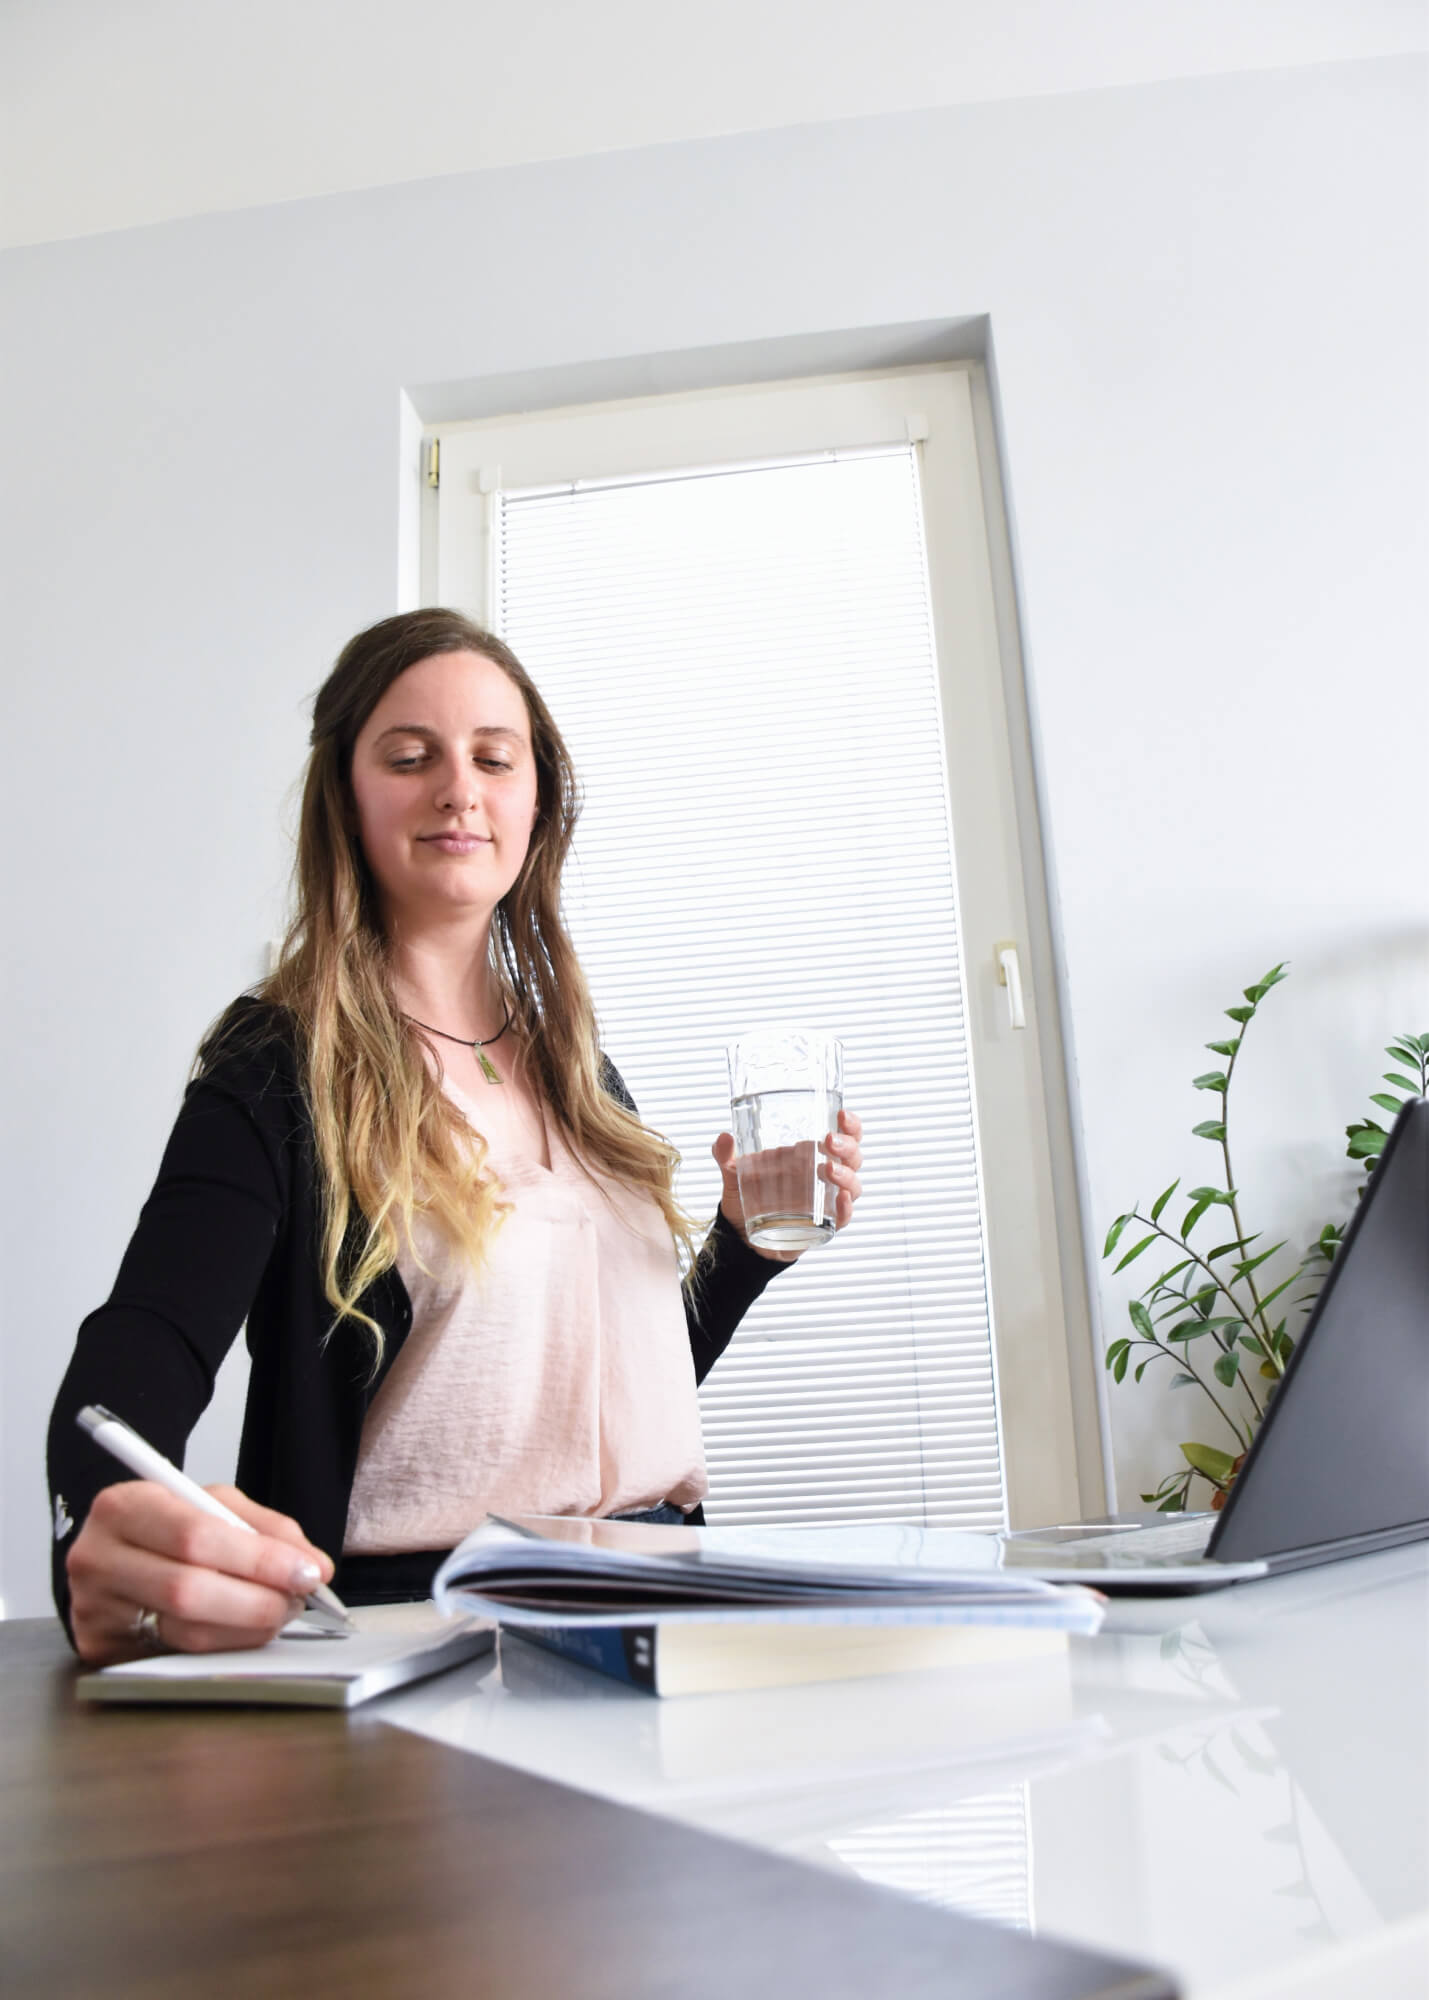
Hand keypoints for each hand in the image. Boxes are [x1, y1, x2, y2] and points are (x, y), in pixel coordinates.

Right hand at [66, 1480, 334, 1667]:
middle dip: (259, 1598)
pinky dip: (226, 1645)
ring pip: (186, 1631)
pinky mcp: (100, 1649)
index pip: (196, 1535)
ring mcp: (92, 1610)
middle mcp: (97, 1558)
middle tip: (299, 1597)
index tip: (306, 1571)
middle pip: (189, 1589)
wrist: (108, 1558)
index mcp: (123, 1507)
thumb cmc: (160, 1527)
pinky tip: (247, 1628)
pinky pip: (177, 1656)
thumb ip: (264, 1528)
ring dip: (249, 1626)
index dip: (259, 1558)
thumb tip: (313, 1565)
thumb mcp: (209, 1504)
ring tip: (279, 1611)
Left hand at [712, 1108, 863, 1261]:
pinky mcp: (822, 1226)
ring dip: (847, 1175)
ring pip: (853, 1186)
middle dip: (847, 1146)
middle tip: (829, 1141)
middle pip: (854, 1157)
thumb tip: (725, 1137)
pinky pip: (843, 1218)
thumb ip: (726, 1155)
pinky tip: (840, 1199)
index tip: (842, 1115)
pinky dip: (846, 1209)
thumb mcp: (734, 1172)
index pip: (844, 1136)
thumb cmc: (748, 1195)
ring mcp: (826, 1202)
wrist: (740, 1234)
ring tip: (829, 1169)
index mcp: (812, 1155)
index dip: (851, 1125)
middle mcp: (826, 1176)